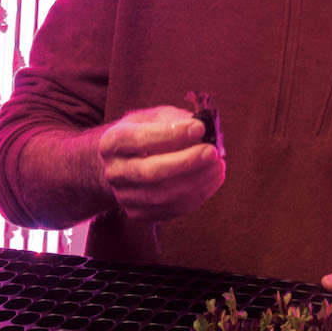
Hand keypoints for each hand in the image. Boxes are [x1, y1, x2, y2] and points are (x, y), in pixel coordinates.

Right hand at [98, 104, 223, 221]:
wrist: (123, 162)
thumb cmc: (144, 133)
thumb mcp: (153, 117)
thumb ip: (175, 119)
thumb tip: (204, 127)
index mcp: (112, 142)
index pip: (140, 139)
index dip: (172, 134)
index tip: (200, 127)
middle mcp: (114, 171)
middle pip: (150, 172)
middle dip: (186, 163)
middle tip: (213, 152)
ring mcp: (124, 196)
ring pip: (162, 196)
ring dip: (196, 181)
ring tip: (219, 166)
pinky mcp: (137, 213)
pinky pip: (171, 210)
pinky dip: (196, 196)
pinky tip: (212, 180)